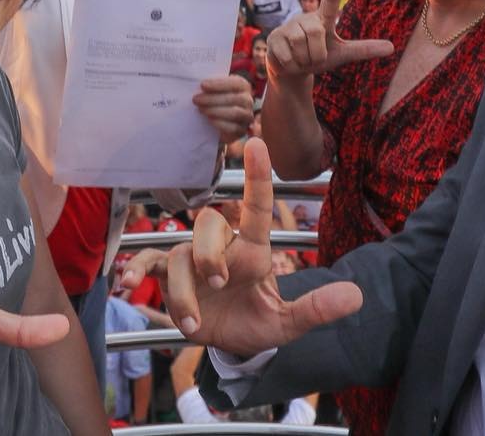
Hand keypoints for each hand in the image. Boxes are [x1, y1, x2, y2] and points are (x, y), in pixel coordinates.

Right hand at [126, 139, 361, 355]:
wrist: (228, 344)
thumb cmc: (257, 323)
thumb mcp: (287, 323)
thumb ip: (316, 309)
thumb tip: (356, 296)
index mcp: (253, 250)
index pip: (257, 206)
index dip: (257, 175)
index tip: (257, 140)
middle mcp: (221, 247)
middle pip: (209, 225)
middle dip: (210, 255)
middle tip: (218, 285)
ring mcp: (192, 259)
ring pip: (179, 254)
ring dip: (182, 291)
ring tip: (192, 325)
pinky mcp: (169, 275)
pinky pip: (150, 261)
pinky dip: (138, 270)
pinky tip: (128, 284)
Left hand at [193, 75, 253, 141]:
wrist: (220, 120)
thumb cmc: (216, 100)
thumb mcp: (215, 90)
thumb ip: (210, 86)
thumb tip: (199, 84)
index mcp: (242, 86)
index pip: (234, 83)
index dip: (218, 84)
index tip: (202, 85)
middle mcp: (248, 100)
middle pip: (234, 98)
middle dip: (213, 98)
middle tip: (196, 99)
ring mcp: (247, 116)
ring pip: (235, 113)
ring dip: (215, 110)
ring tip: (201, 109)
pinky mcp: (242, 130)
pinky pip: (234, 127)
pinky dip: (220, 123)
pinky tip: (209, 120)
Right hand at [267, 0, 392, 80]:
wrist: (291, 72)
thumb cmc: (318, 57)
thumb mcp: (342, 54)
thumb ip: (364, 49)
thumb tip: (392, 48)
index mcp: (323, 19)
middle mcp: (305, 18)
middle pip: (317, 33)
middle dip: (317, 54)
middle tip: (313, 58)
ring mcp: (288, 27)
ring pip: (301, 45)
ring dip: (304, 60)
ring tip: (301, 59)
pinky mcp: (274, 38)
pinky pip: (288, 55)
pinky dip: (292, 65)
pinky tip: (289, 63)